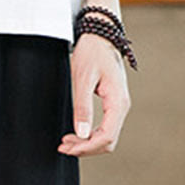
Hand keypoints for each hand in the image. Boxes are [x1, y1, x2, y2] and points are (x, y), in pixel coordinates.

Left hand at [58, 31, 131, 156]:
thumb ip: (82, 108)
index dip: (87, 147)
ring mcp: (118, 107)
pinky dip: (89, 136)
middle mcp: (122, 106)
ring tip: (65, 143)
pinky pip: (103, 129)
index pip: (107, 136)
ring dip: (86, 144)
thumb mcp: (83, 80)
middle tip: (62, 147)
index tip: (68, 148)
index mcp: (118, 101)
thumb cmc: (92, 53)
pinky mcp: (112, 105)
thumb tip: (82, 134)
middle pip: (107, 141)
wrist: (100, 36)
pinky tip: (75, 135)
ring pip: (106, 137)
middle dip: (85, 148)